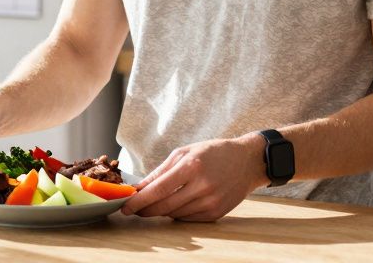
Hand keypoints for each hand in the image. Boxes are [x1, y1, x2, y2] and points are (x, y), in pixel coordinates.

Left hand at [119, 133, 266, 221]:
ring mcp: (210, 202)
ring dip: (160, 211)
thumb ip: (161, 171)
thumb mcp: (185, 152)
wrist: (247, 162)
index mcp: (192, 166)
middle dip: (145, 209)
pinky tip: (176, 204)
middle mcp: (202, 186)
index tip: (125, 206)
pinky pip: (188, 219)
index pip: (157, 190)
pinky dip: (177, 213)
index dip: (138, 201)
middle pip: (163, 206)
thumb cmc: (214, 152)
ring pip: (174, 214)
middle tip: (134, 209)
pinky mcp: (216, 213)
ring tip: (155, 203)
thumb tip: (139, 188)